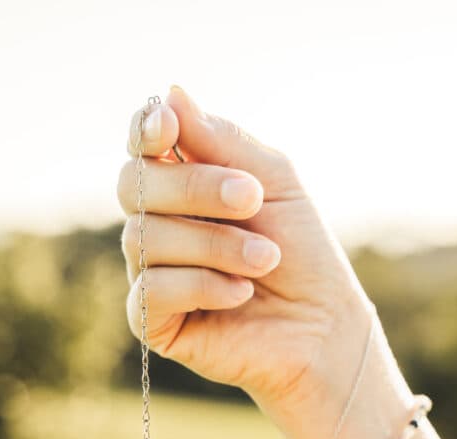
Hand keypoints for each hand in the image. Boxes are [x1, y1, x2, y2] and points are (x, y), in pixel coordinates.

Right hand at [118, 85, 373, 438]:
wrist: (322, 326)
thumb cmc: (303, 254)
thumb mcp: (273, 182)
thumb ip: (222, 141)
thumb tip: (170, 95)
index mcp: (181, 186)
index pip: (141, 148)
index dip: (145, 130)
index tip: (168, 126)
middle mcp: (157, 226)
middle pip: (134, 185)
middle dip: (195, 188)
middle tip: (253, 200)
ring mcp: (150, 273)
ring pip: (146, 238)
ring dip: (216, 244)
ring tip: (265, 259)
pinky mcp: (152, 321)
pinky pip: (152, 289)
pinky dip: (202, 286)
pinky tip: (239, 294)